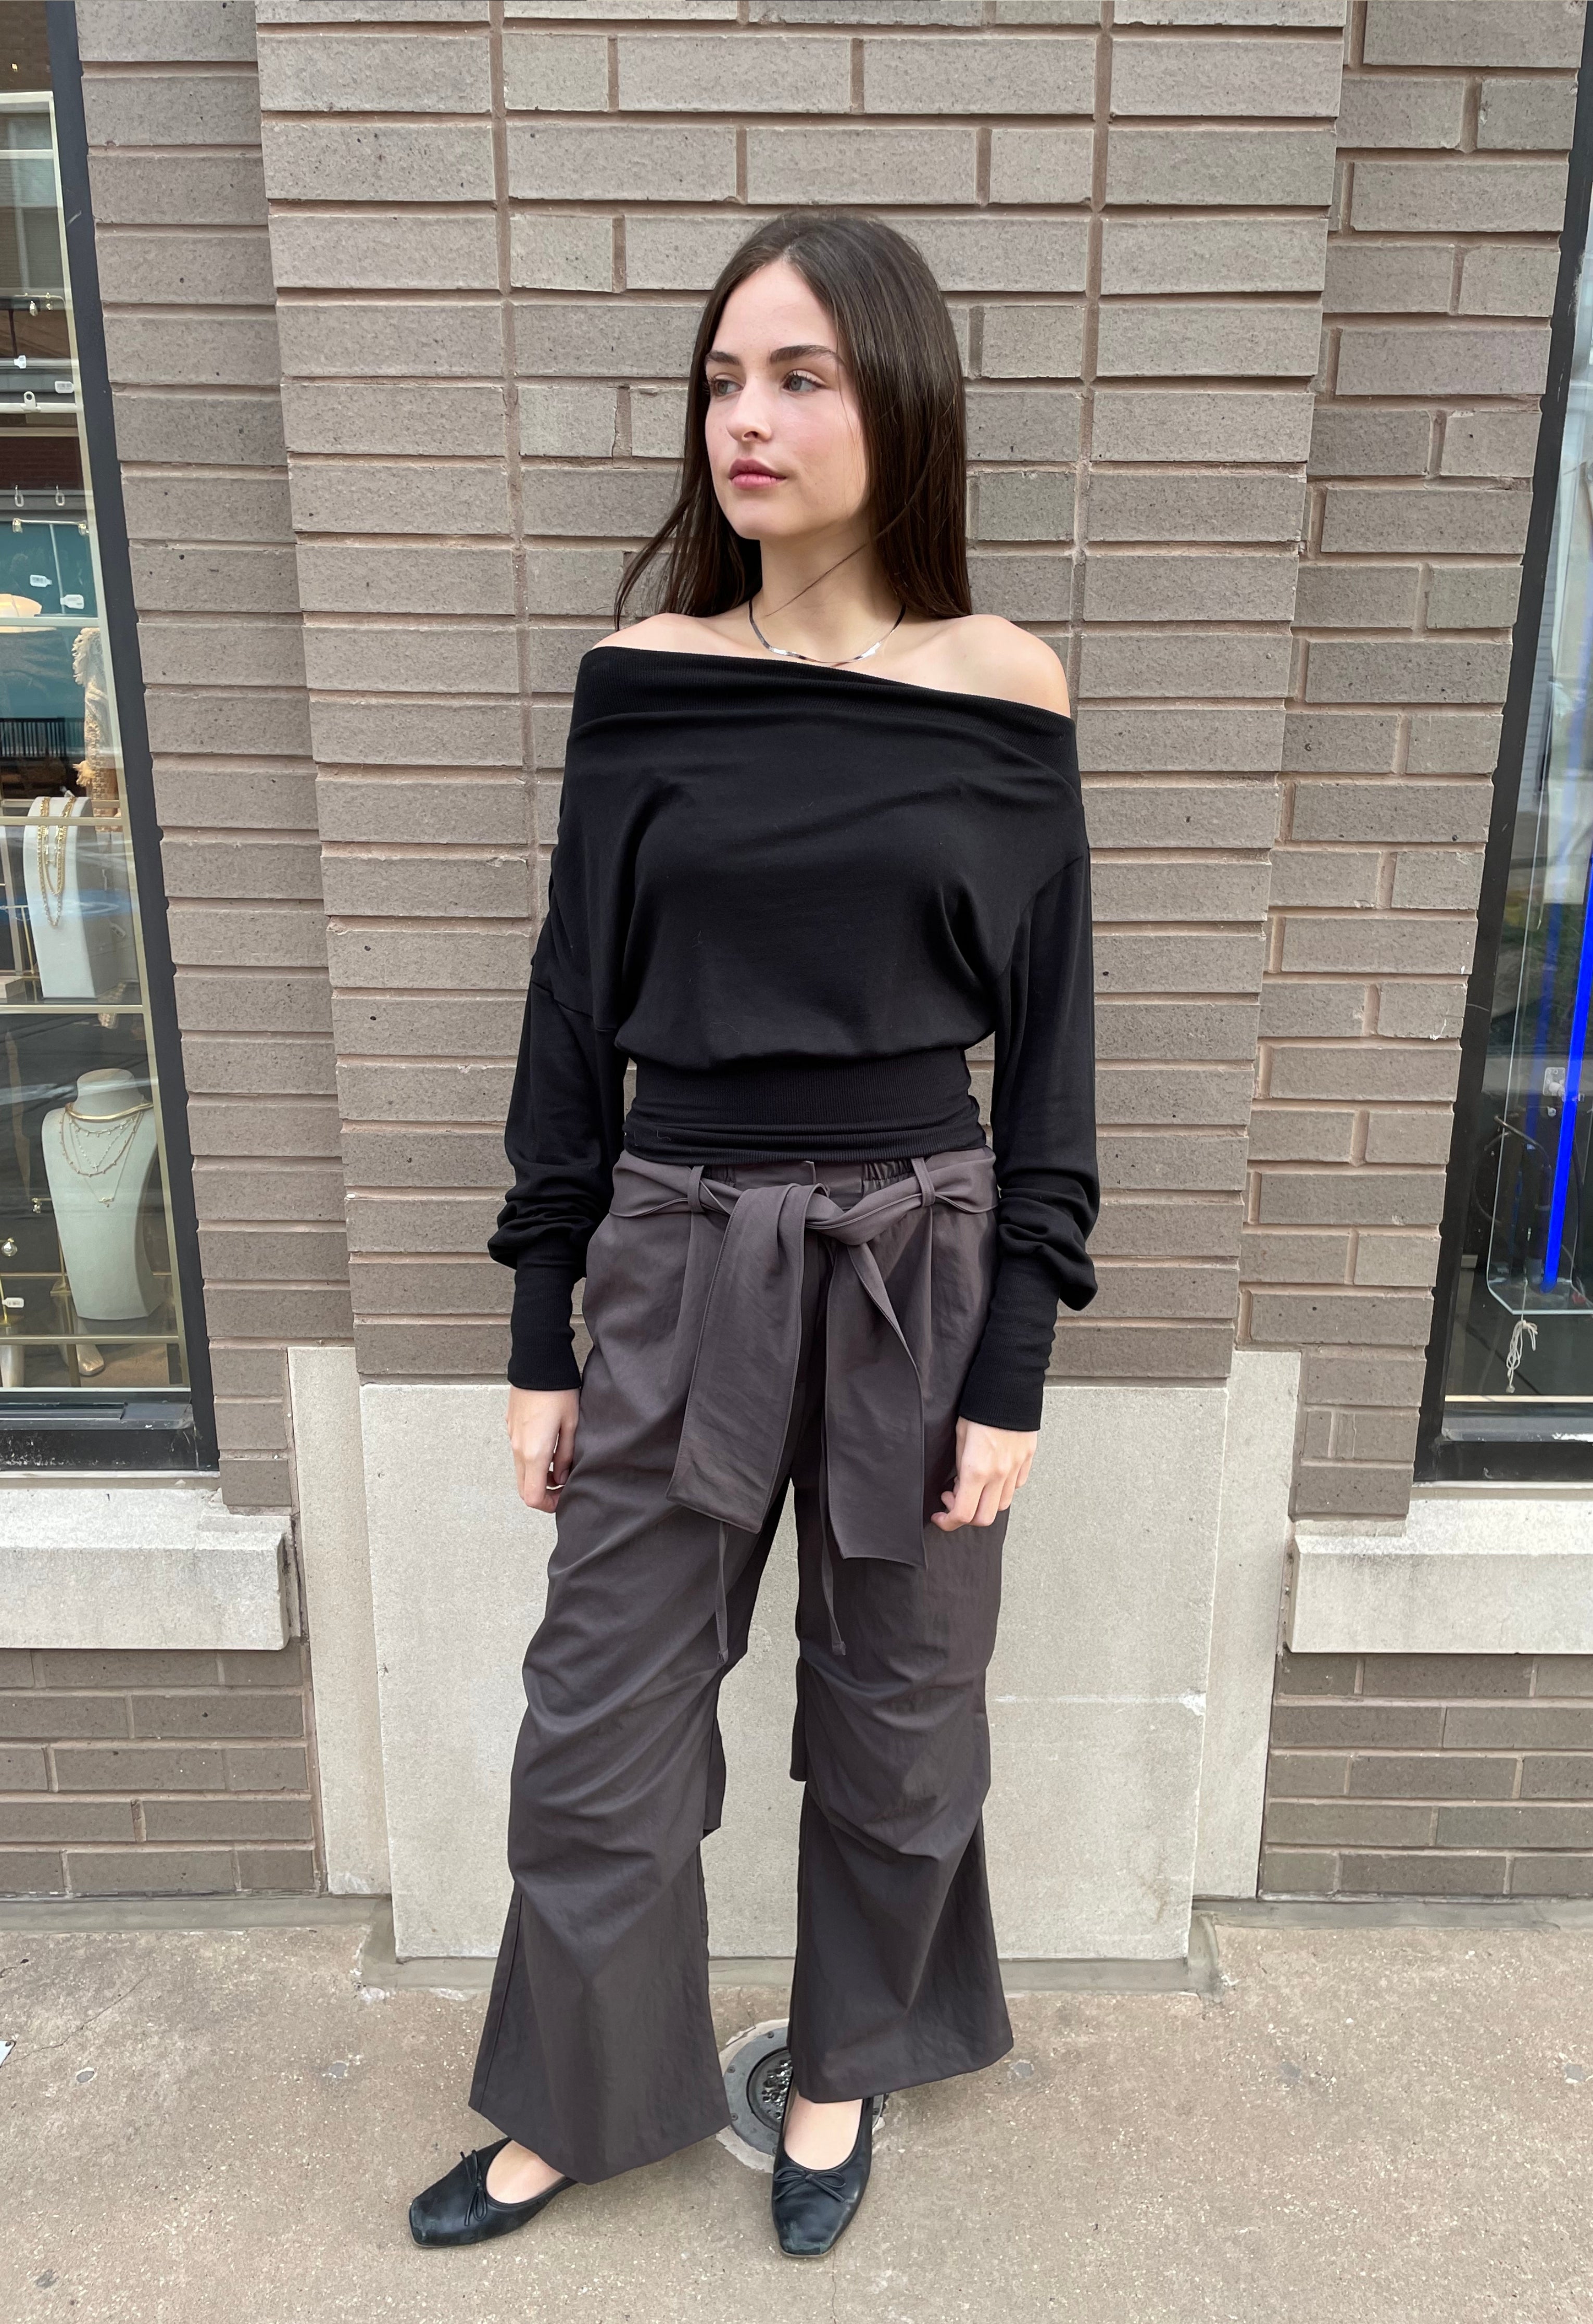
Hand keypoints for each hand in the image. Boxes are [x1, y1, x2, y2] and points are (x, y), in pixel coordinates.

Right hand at [506, 1385, 580, 1511]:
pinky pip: (519, 1453)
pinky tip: (549, 1446)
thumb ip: (567, 1456)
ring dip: (538, 1476)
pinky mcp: (511, 1427)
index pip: (533, 1497)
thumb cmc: (558, 1391)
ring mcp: (512, 1438)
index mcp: (535, 1453)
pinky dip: (532, 1460)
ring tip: (560, 1464)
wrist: (537, 1363)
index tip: (565, 1496)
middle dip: (543, 1494)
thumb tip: (562, 1477)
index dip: (549, 1504)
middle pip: (523, 1489)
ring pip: (521, 1471)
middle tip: (563, 1486)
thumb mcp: (572, 1425)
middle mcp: (519, 1449)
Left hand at [931, 1416, 1036, 1530]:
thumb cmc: (980, 1407)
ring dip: (984, 1504)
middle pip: (984, 1518)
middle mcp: (999, 1474)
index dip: (948, 1521)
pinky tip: (991, 1476)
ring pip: (1001, 1505)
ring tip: (972, 1486)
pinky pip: (1015, 1486)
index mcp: (977, 1470)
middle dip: (965, 1517)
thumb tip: (960, 1485)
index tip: (940, 1516)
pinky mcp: (1027, 1460)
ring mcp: (1015, 1468)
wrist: (1008, 1387)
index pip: (963, 1513)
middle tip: (953, 1501)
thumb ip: (961, 1467)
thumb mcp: (959, 1437)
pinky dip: (1001, 1490)